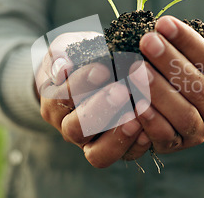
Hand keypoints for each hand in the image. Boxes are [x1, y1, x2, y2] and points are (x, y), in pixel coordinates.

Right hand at [36, 31, 150, 167]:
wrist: (94, 73)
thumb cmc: (80, 57)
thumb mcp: (67, 47)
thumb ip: (61, 53)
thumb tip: (62, 67)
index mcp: (54, 104)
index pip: (61, 99)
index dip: (80, 85)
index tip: (101, 68)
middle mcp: (69, 128)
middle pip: (77, 129)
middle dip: (100, 110)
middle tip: (121, 91)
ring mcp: (92, 143)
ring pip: (99, 153)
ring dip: (118, 134)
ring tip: (137, 112)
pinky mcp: (117, 150)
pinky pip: (125, 156)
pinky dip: (137, 145)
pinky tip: (149, 128)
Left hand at [125, 16, 203, 154]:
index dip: (189, 42)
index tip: (164, 23)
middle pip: (197, 88)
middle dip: (170, 62)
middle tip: (146, 40)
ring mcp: (199, 133)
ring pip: (183, 114)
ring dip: (158, 91)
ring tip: (136, 68)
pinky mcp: (176, 145)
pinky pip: (165, 136)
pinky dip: (151, 121)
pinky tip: (134, 101)